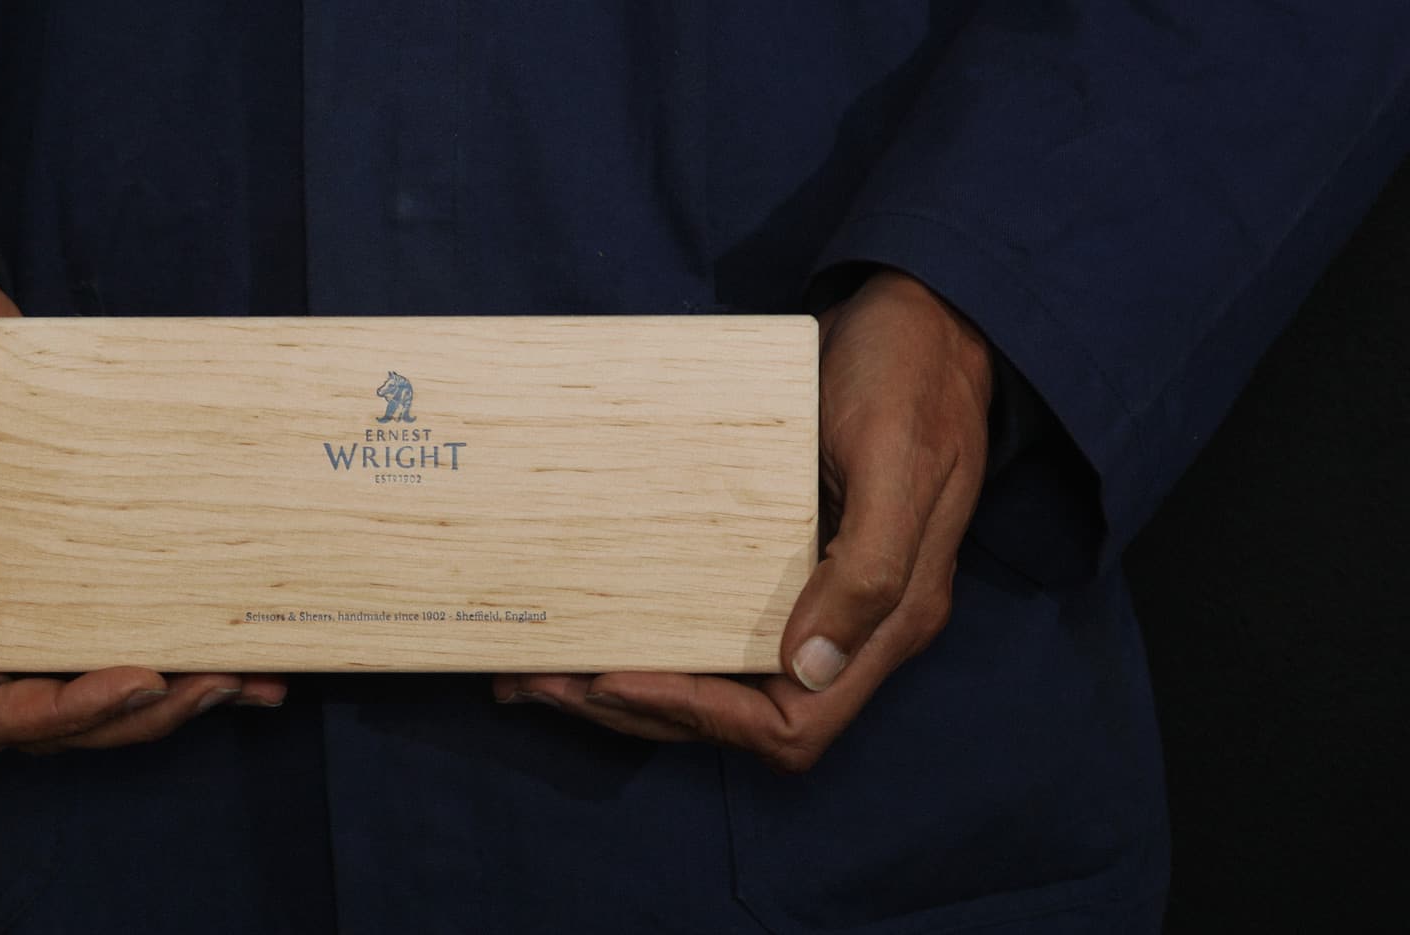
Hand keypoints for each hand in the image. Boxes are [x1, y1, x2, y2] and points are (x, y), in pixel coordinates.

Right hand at [0, 230, 284, 757]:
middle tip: (214, 680)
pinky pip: (98, 606)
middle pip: (39, 708)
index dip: (56, 717)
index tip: (136, 679)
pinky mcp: (41, 538)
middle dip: (128, 713)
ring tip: (240, 677)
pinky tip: (229, 634)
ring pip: (75, 669)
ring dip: (157, 690)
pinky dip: (162, 629)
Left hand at [494, 270, 992, 771]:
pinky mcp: (779, 561)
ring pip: (716, 678)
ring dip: (629, 684)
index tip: (614, 678)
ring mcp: (813, 595)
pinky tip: (588, 616)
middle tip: (541, 682)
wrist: (921, 316)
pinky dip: (647, 629)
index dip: (701, 714)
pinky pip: (709, 620)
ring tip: (539, 670)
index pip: (790, 723)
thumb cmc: (910, 377)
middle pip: (738, 714)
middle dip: (639, 707)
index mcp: (890, 618)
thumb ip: (867, 570)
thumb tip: (809, 667)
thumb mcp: (894, 461)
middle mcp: (851, 625)